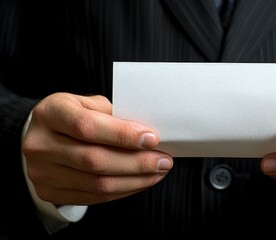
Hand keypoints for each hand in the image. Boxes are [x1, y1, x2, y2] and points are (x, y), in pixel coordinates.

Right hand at [22, 93, 172, 204]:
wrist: (37, 137)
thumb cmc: (71, 116)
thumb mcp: (87, 103)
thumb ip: (112, 115)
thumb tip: (147, 134)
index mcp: (51, 113)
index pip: (87, 126)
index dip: (122, 135)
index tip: (152, 139)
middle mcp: (40, 144)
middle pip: (94, 160)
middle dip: (137, 162)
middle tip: (164, 160)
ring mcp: (42, 173)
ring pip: (97, 183)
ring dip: (135, 180)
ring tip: (158, 172)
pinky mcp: (50, 192)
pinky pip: (94, 197)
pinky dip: (123, 190)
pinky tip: (140, 181)